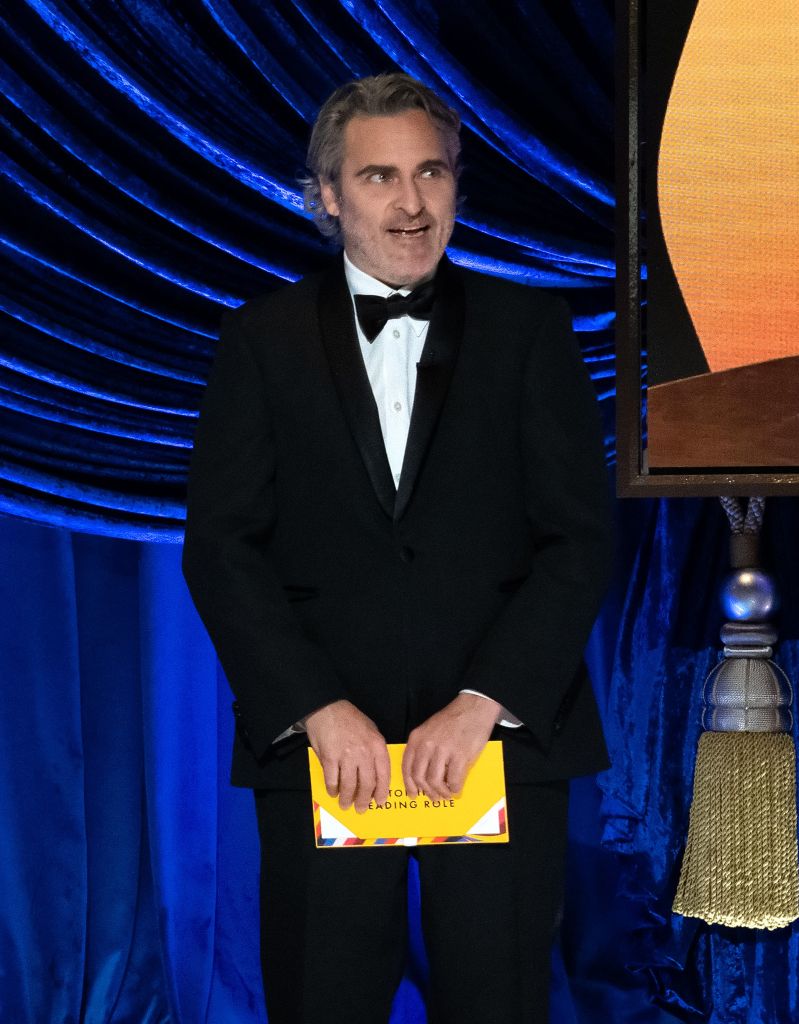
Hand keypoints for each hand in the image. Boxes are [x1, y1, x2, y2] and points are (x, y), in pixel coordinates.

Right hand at [304, 699, 390, 813]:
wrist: (328, 708)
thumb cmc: (350, 719)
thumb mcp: (371, 730)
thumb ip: (374, 751)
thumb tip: (375, 773)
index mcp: (377, 746)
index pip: (383, 775)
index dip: (381, 792)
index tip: (379, 802)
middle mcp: (364, 752)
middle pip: (367, 784)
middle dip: (364, 800)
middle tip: (360, 809)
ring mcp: (347, 756)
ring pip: (349, 785)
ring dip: (347, 798)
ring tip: (345, 805)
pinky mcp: (330, 757)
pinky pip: (332, 780)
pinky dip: (332, 789)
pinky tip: (332, 792)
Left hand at [402, 693, 499, 800]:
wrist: (474, 707)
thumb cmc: (453, 719)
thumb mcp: (430, 729)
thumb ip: (423, 747)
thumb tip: (422, 772)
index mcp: (417, 738)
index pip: (407, 767)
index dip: (409, 784)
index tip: (413, 793)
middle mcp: (426, 745)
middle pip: (419, 777)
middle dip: (426, 791)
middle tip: (433, 797)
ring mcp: (443, 750)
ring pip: (434, 782)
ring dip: (440, 792)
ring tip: (446, 794)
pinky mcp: (460, 756)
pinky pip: (453, 780)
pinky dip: (454, 788)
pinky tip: (457, 788)